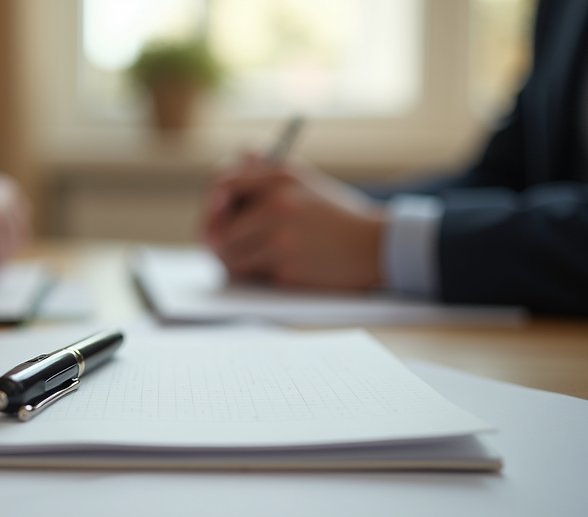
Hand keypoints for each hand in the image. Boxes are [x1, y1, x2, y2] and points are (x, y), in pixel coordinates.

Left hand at [203, 158, 384, 290]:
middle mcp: (278, 205)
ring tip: (247, 260)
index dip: (212, 201)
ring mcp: (281, 239)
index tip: (212, 212)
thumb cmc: (336, 217)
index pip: (225, 184)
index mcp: (281, 177)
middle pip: (219, 229)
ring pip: (230, 256)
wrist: (375, 246)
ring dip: (233, 262)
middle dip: (215, 240)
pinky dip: (255, 275)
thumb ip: (266, 174)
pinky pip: (252, 274)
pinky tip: (272, 269)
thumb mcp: (305, 183)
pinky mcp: (286, 269)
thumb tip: (229, 171)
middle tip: (214, 246)